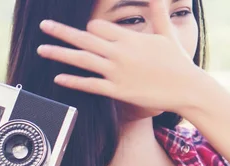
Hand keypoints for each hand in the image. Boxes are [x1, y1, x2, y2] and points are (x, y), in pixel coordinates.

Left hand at [36, 0, 202, 112]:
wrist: (187, 88)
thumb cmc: (179, 63)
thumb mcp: (167, 32)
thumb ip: (158, 11)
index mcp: (129, 37)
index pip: (99, 26)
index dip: (91, 29)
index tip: (87, 33)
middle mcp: (119, 52)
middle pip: (84, 37)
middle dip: (61, 31)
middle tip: (43, 26)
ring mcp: (117, 72)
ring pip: (82, 60)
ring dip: (59, 53)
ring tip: (41, 49)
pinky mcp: (118, 90)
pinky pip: (90, 84)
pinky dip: (73, 81)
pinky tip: (58, 77)